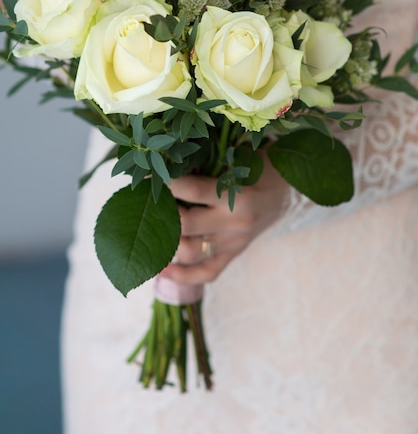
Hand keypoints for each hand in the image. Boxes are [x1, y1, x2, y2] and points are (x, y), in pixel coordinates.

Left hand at [161, 154, 288, 284]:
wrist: (287, 190)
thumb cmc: (257, 166)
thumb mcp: (238, 158)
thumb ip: (209, 163)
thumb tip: (167, 162)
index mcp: (239, 195)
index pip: (193, 190)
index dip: (166, 182)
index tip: (147, 173)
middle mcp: (235, 223)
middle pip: (186, 225)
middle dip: (161, 212)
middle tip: (149, 200)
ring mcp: (234, 242)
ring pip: (191, 253)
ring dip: (166, 243)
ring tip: (151, 229)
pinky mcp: (233, 254)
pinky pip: (206, 273)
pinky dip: (182, 276)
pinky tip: (162, 271)